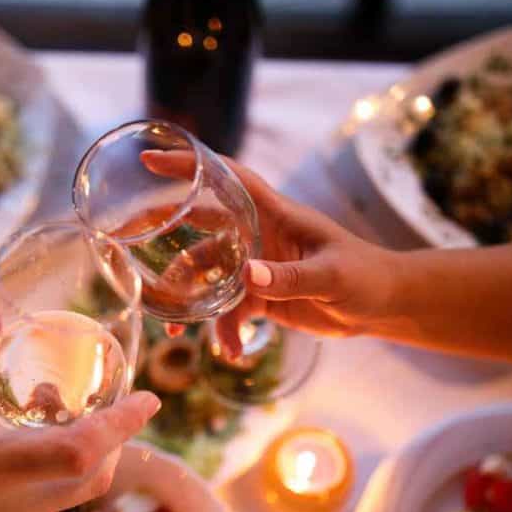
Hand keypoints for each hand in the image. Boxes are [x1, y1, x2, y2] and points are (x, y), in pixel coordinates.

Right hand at [0, 325, 159, 511]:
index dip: (123, 425)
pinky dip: (40, 484)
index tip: (150, 400)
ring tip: (35, 418)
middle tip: (95, 404)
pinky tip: (4, 459)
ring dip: (70, 460)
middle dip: (109, 441)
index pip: (78, 450)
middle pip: (87, 479)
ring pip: (62, 500)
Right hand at [141, 150, 400, 354]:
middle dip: (165, 234)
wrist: (383, 306)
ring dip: (194, 303)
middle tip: (129, 242)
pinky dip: (225, 331)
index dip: (191, 166)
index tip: (152, 159)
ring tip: (179, 334)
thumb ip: (289, 277)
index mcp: (274, 213)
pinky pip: (229, 311)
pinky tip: (230, 352)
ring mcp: (257, 265)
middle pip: (201, 226)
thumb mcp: (330, 276)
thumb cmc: (366, 276)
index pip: (227, 178)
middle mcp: (258, 234)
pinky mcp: (261, 295)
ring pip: (208, 277)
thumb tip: (247, 276)